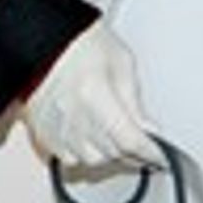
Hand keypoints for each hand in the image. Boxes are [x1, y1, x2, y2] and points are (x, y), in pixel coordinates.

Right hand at [21, 22, 164, 169]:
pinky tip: (90, 136)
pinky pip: (70, 159)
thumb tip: (148, 130)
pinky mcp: (43, 135)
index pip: (130, 141)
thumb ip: (135, 102)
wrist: (42, 40)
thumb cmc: (79, 43)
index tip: (160, 155)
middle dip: (132, 152)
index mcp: (94, 95)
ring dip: (109, 153)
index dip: (150, 152)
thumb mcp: (121, 63)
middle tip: (140, 140)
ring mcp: (55, 129)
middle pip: (113, 154)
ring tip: (113, 134)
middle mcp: (73, 117)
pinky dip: (85, 152)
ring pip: (93, 162)